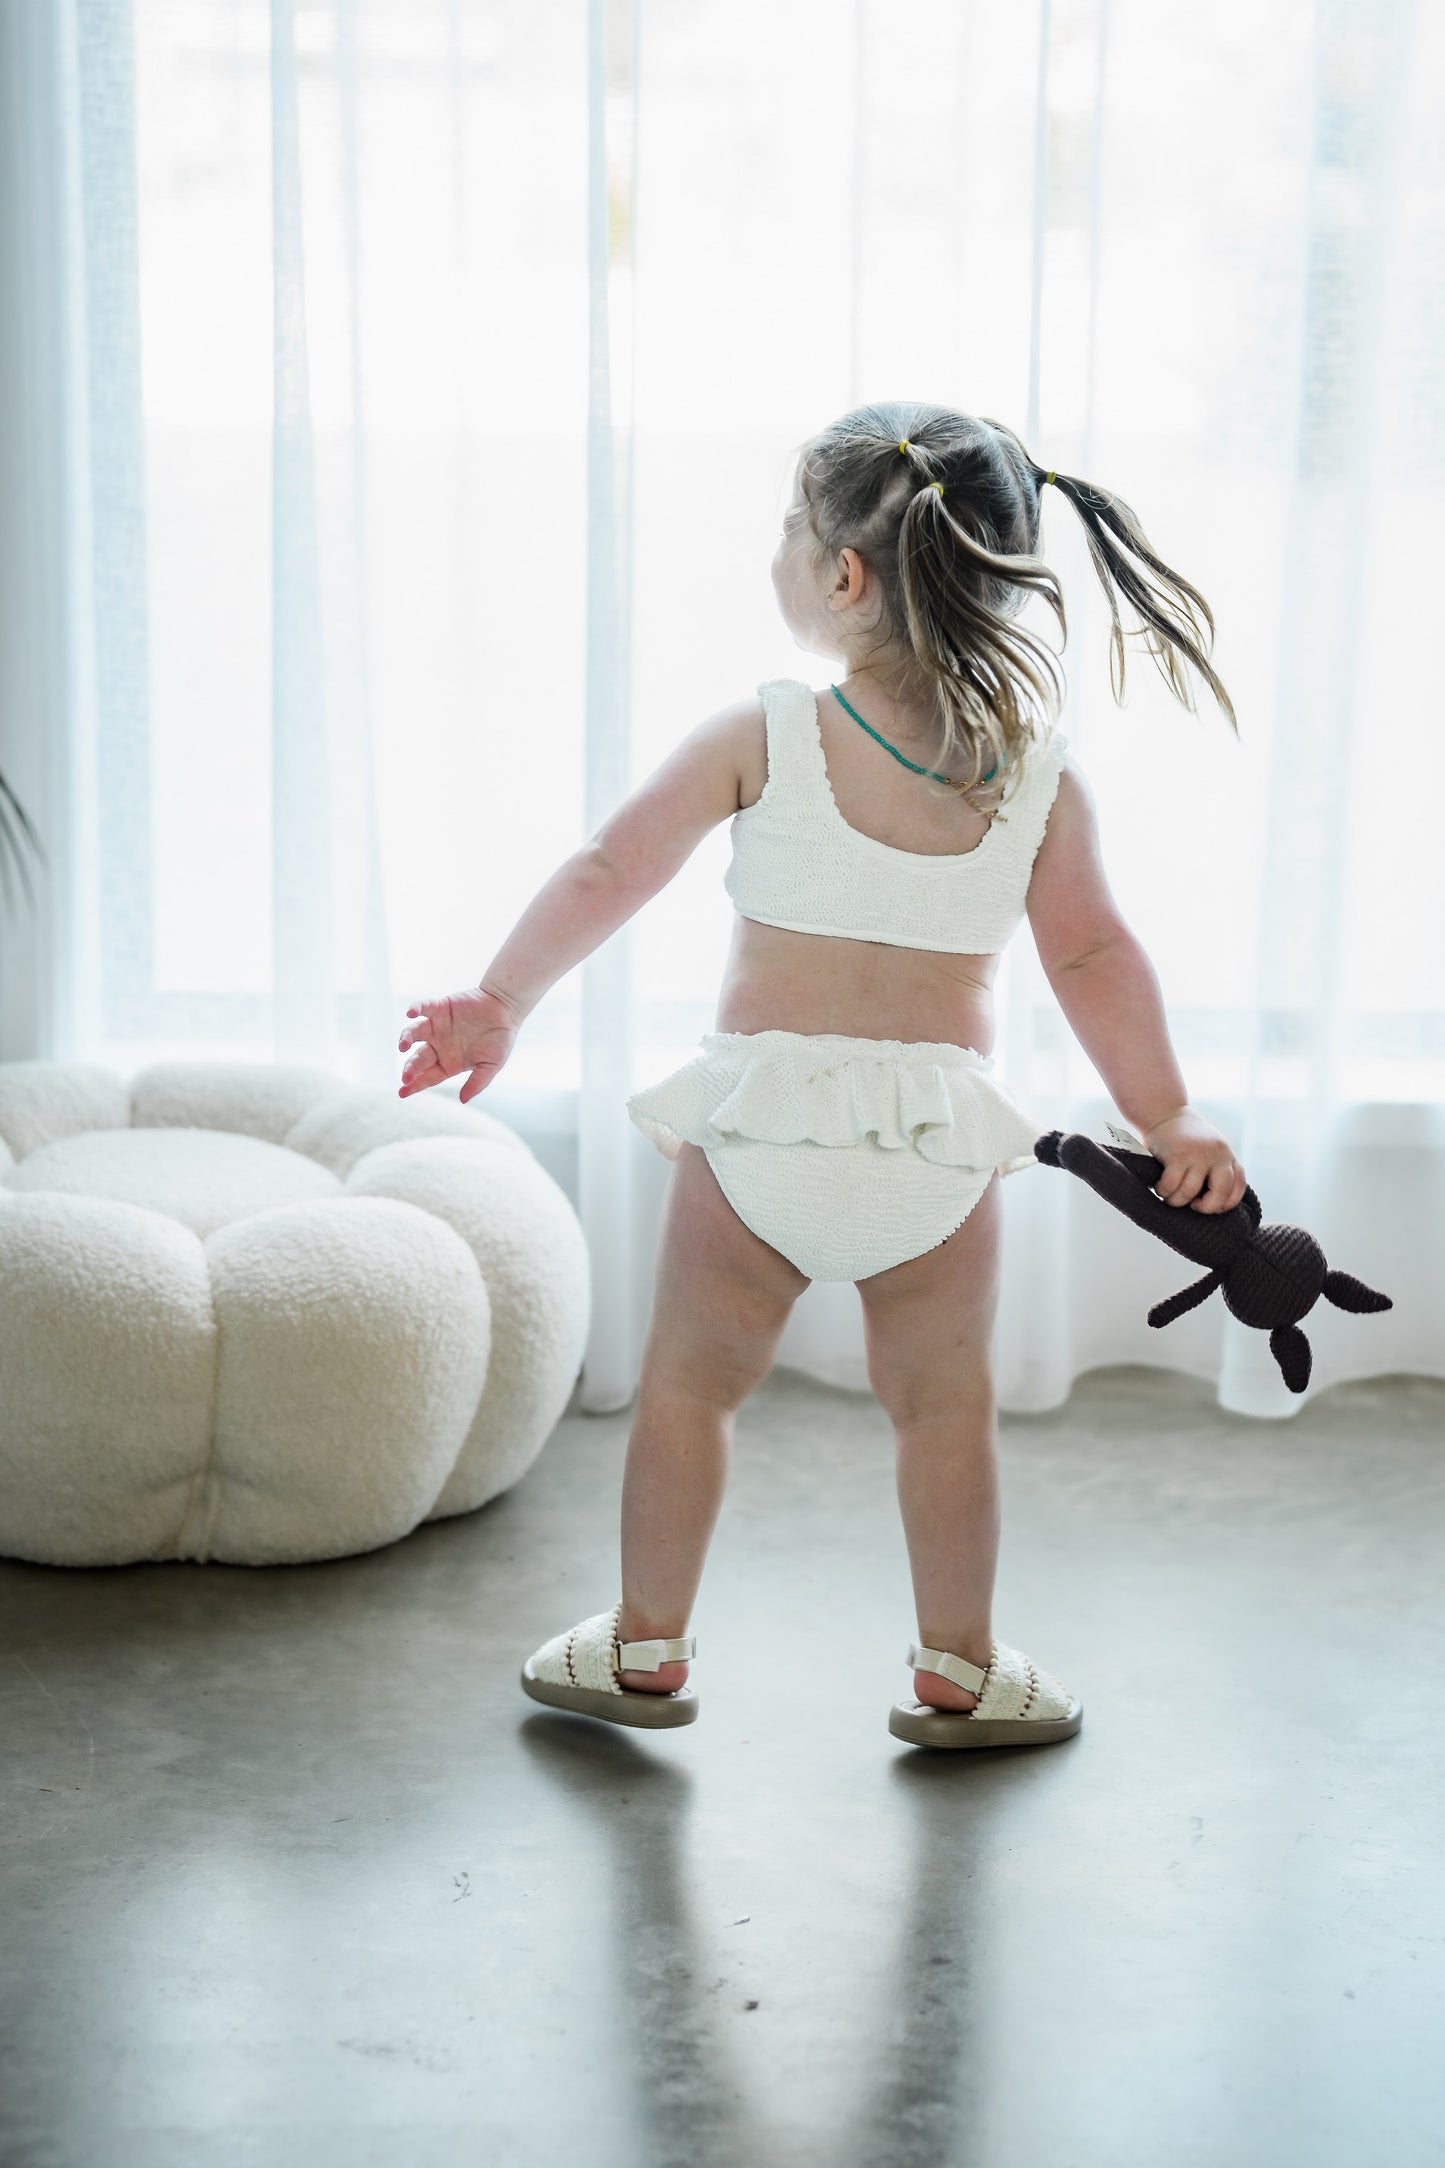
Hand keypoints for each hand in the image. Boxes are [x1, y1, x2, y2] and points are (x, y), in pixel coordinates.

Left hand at [397, 983, 520, 1102]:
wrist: (506, 1010)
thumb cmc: (501, 1039)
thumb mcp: (492, 1065)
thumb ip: (478, 1082)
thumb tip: (463, 1100)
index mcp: (449, 1063)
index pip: (428, 1077)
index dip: (415, 1085)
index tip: (403, 1093)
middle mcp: (439, 1046)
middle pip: (419, 1058)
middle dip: (411, 1068)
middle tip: (405, 1077)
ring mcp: (437, 1026)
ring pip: (415, 1033)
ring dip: (406, 1038)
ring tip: (403, 1045)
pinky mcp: (440, 1007)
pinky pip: (423, 1007)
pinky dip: (416, 1008)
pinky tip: (410, 1013)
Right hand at [1142, 1106, 1246, 1213]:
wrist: (1164, 1112)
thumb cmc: (1184, 1139)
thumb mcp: (1208, 1150)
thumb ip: (1215, 1170)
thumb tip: (1213, 1204)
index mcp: (1227, 1155)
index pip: (1238, 1186)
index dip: (1226, 1203)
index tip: (1210, 1205)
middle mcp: (1218, 1154)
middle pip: (1220, 1193)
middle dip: (1205, 1207)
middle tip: (1192, 1206)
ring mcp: (1198, 1154)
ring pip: (1190, 1192)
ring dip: (1176, 1201)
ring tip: (1169, 1197)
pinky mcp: (1177, 1155)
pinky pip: (1171, 1185)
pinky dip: (1164, 1191)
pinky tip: (1160, 1186)